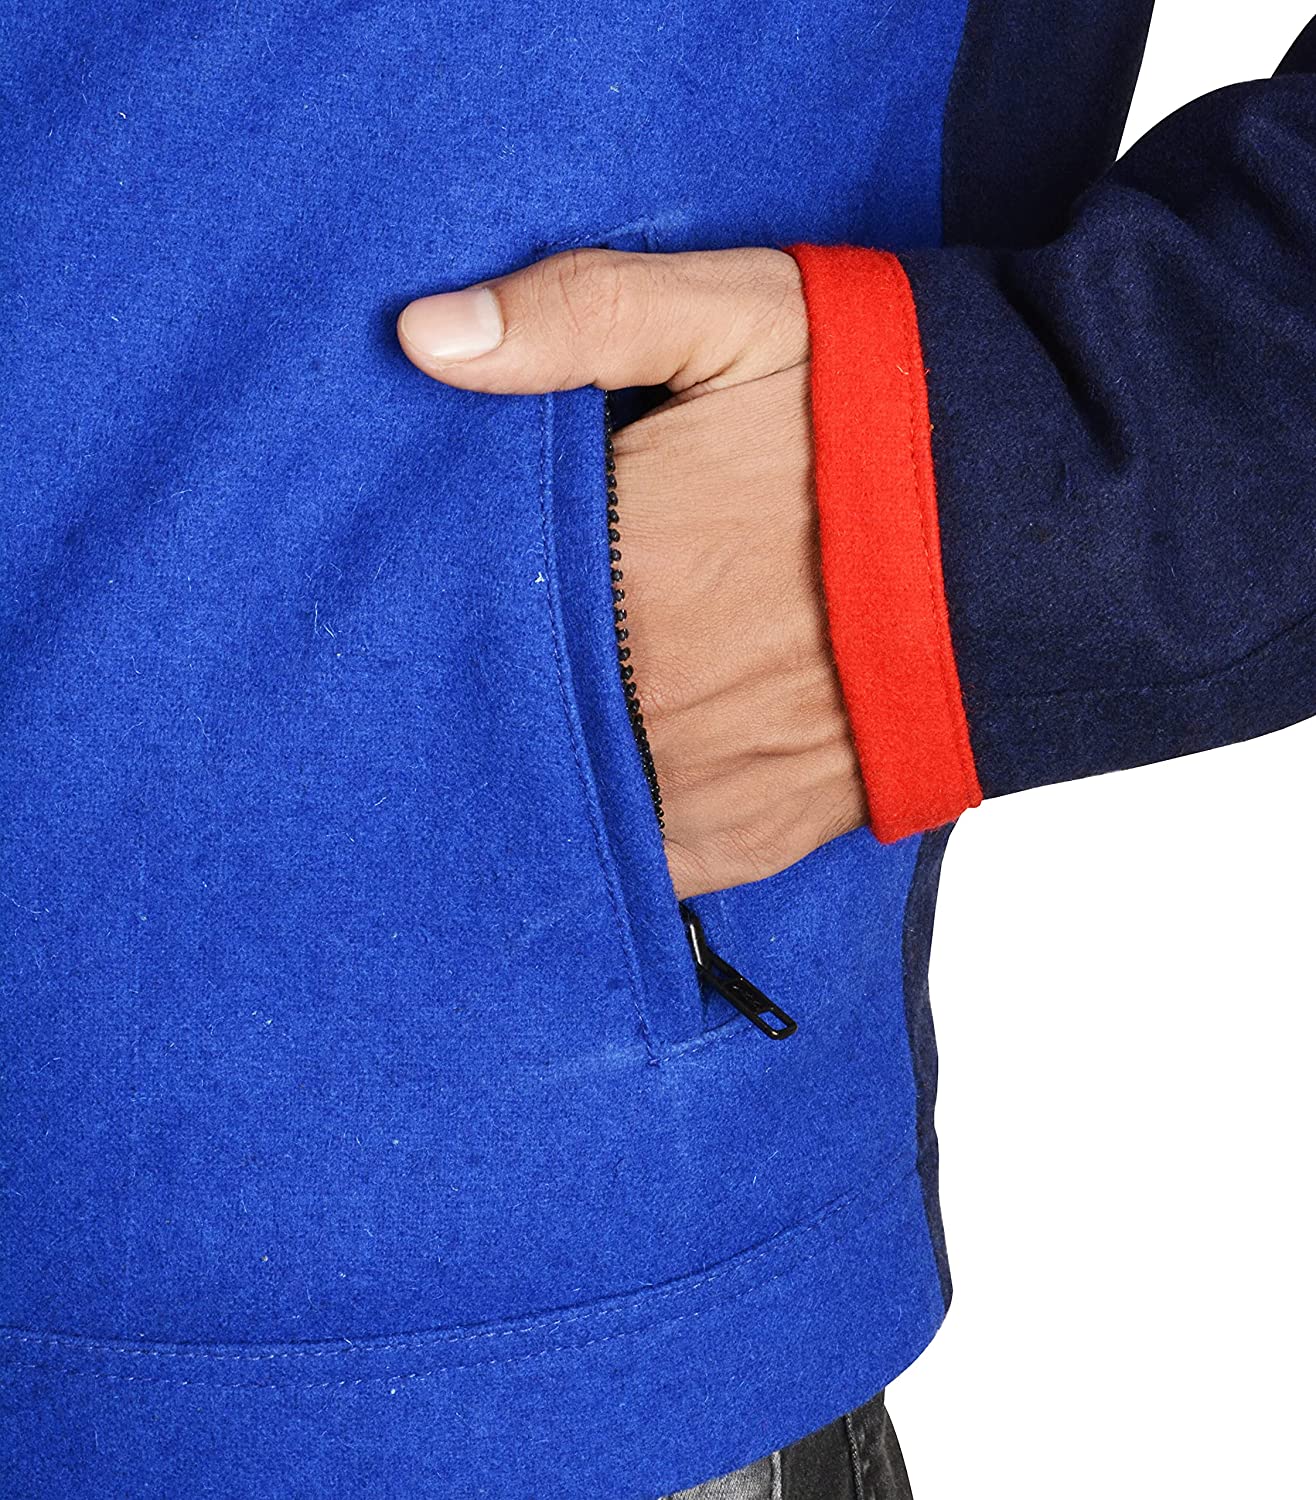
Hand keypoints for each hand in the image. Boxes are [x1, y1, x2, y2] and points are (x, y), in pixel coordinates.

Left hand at [396, 246, 866, 898]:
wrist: (1051, 542)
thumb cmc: (889, 419)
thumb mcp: (743, 317)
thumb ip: (581, 318)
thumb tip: (422, 338)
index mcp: (624, 565)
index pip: (470, 601)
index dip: (430, 593)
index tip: (409, 584)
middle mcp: (651, 691)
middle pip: (508, 704)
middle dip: (479, 681)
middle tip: (442, 665)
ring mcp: (702, 774)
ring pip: (564, 787)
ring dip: (540, 758)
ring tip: (527, 720)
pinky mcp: (756, 832)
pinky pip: (647, 856)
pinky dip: (615, 825)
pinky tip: (603, 783)